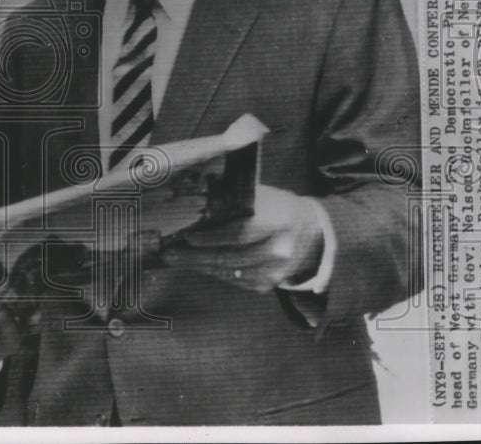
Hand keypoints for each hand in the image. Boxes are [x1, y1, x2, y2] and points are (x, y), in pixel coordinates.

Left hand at [163, 184, 325, 292]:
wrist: (309, 230)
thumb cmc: (275, 207)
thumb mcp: (259, 196)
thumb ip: (230, 201)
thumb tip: (193, 206)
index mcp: (279, 220)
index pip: (240, 233)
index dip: (211, 237)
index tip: (187, 237)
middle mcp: (281, 249)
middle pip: (231, 256)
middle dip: (196, 256)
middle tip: (171, 254)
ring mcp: (276, 271)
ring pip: (230, 271)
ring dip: (200, 265)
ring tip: (178, 258)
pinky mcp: (269, 283)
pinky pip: (235, 279)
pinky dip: (215, 271)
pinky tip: (199, 264)